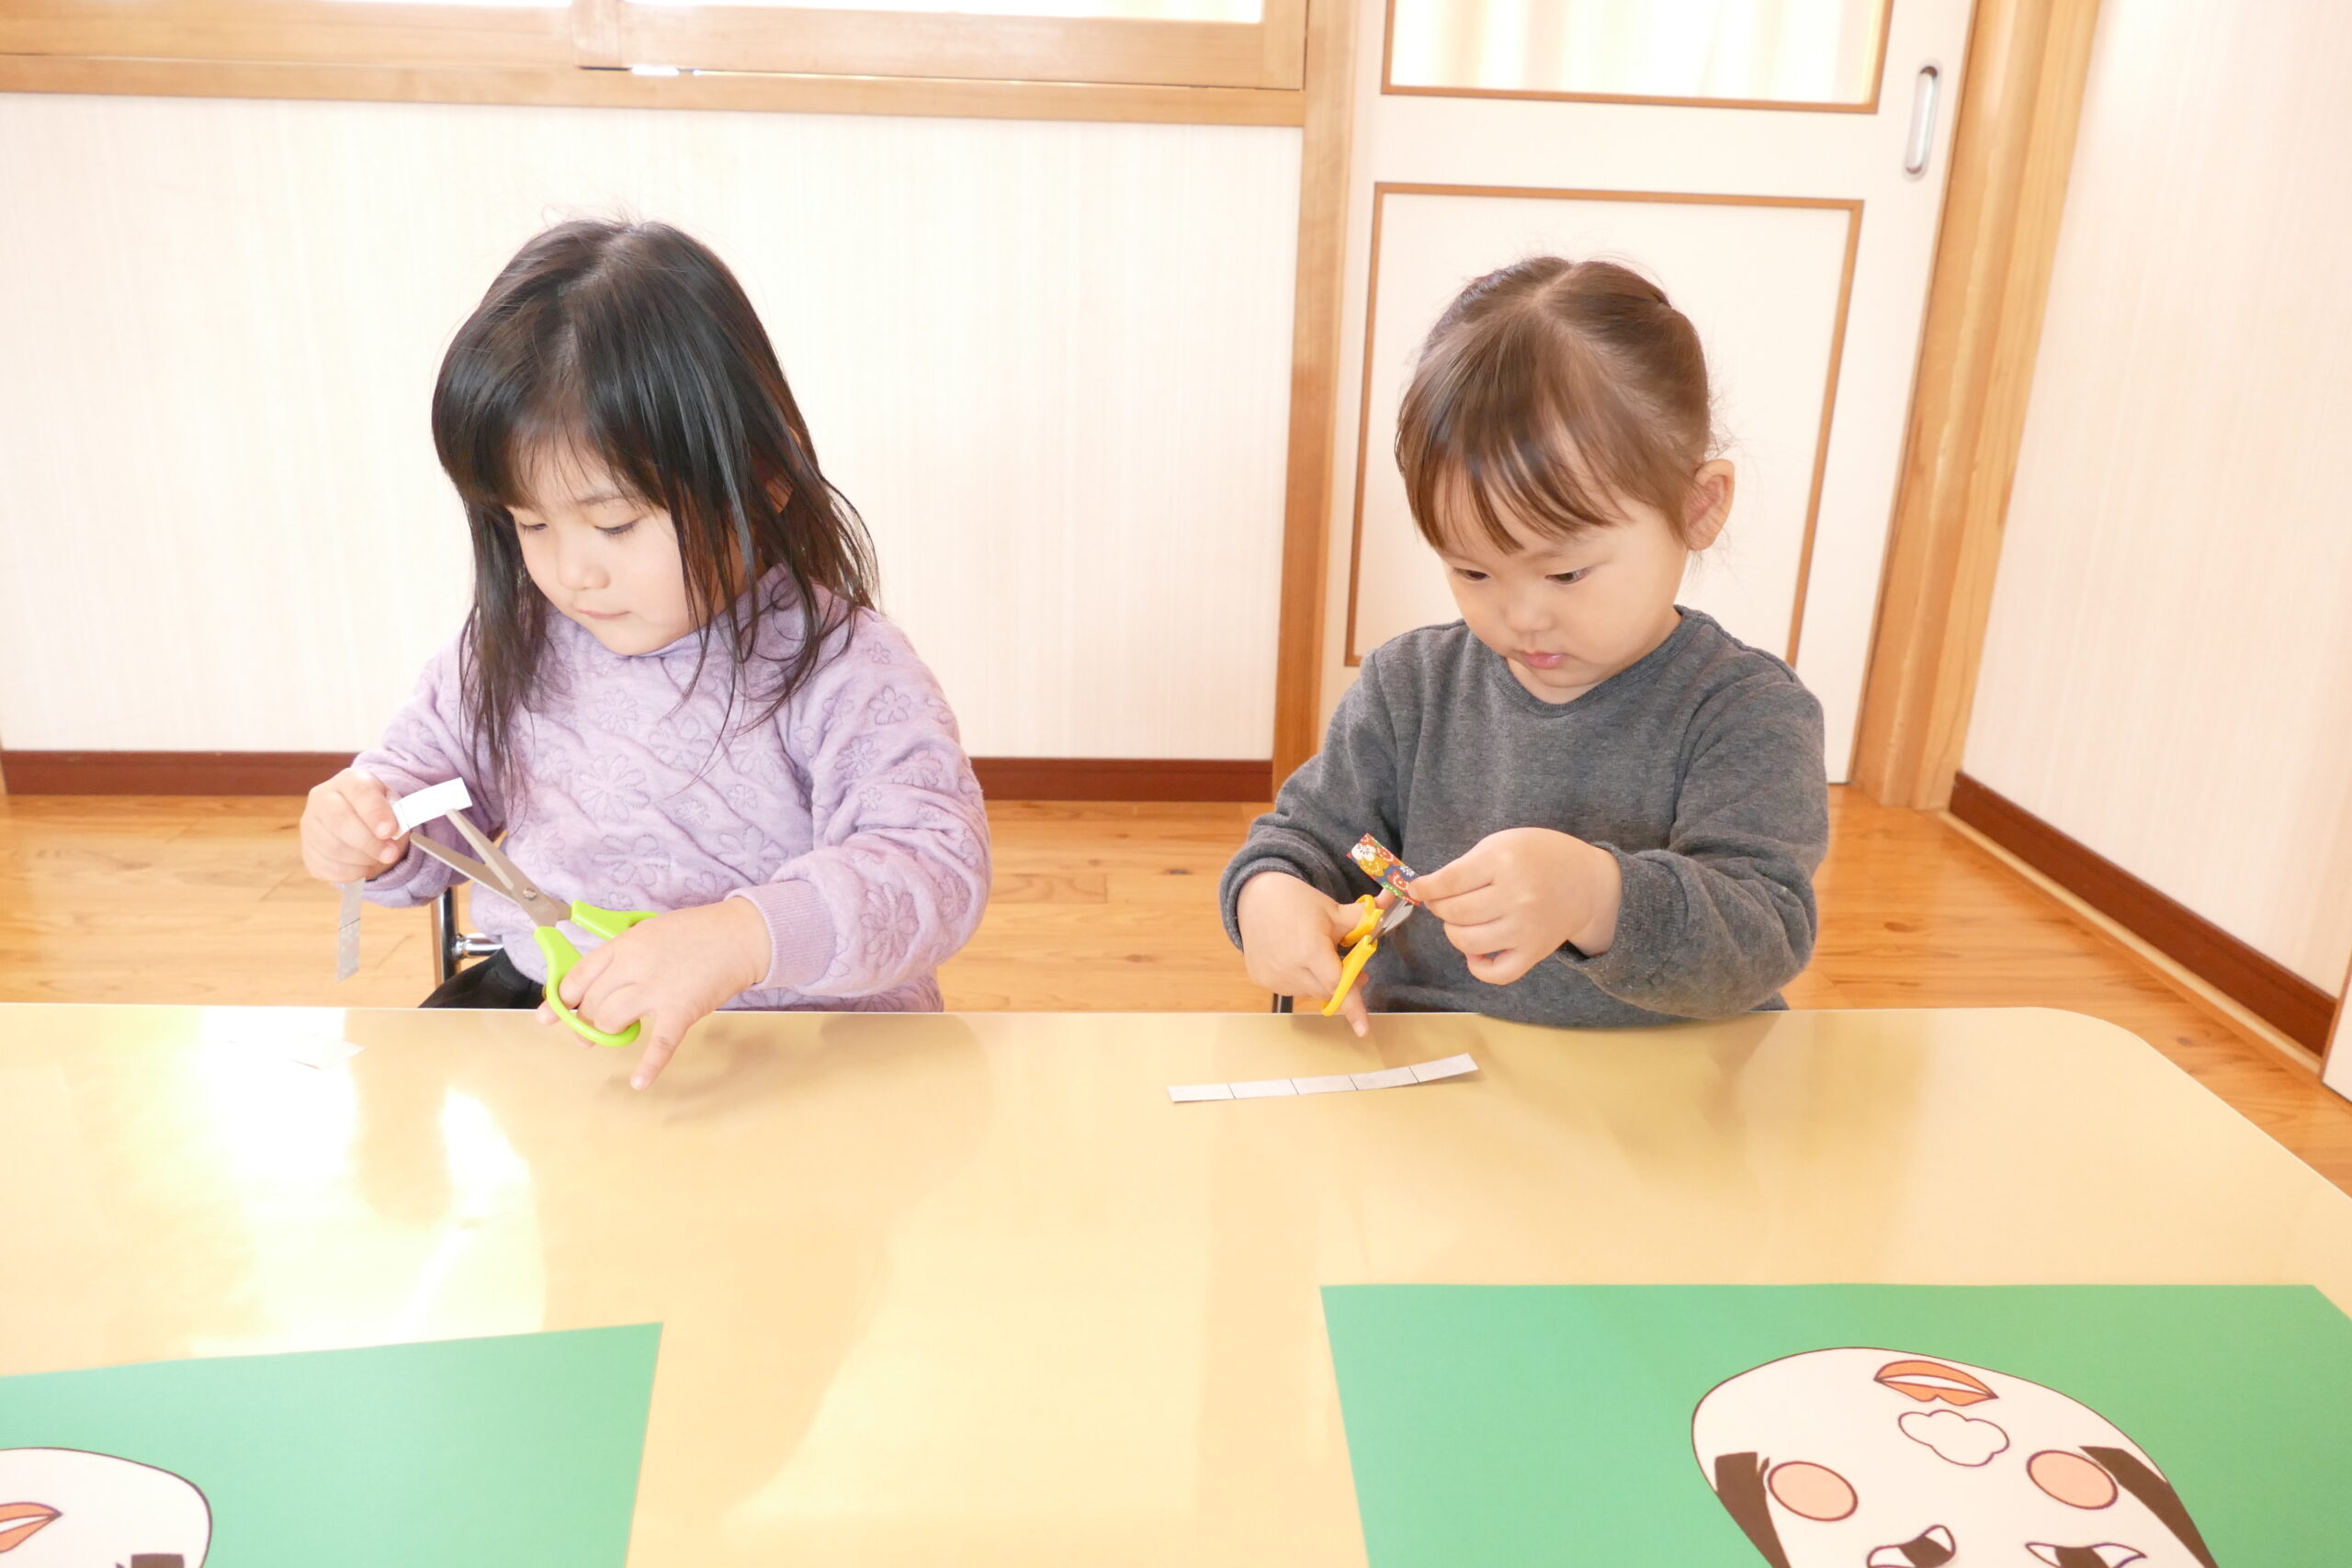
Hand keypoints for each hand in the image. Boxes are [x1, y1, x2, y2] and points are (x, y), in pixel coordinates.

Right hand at [300, 767, 407, 882]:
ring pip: (333, 848)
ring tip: (377, 858)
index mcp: (349, 781)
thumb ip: (396, 814)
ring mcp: (310, 825)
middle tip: (390, 854)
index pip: (359, 792)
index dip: (374, 813)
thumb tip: (392, 832)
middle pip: (339, 821)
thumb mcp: (394, 805)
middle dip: (369, 842)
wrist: (362, 824)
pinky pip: (327, 867)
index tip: (389, 832)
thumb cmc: (379, 813)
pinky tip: (363, 866)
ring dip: (362, 860)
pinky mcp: (307, 850)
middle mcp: (322, 798)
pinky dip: (351, 872)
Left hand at [543, 899, 771, 1088]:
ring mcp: (656, 990)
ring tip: (617, 1036)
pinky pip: (658, 1044)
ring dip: (607, 1034)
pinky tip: (639, 1081)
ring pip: (610, 1021)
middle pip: (592, 1003)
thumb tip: (597, 986)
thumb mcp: (649, 932)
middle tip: (589, 1031)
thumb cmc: (696, 932)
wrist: (739, 935)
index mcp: (624, 945)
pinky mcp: (680, 1011)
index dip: (561, 1000)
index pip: (578, 977)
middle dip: (585, 1021)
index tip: (550, 1015)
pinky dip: (648, 1066)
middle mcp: (634, 967)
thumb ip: (622, 956)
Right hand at [1236, 871, 1382, 1036]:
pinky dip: (1302, 978)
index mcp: (1309, 949)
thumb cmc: (1297, 901)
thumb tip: (1389, 907)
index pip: (1337, 984)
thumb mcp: (1332, 909)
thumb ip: (1362, 920)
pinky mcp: (1262, 980)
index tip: (1364, 1030)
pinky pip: (1292, 988)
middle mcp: (1289, 968)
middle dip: (1345, 984)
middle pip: (1328, 990)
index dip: (1354, 1007)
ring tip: (1319, 956)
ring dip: (1321, 981)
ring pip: (1311, 992)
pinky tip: (1297, 958)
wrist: (1254, 898)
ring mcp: (1273, 977)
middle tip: (1354, 966)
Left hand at [1409, 828, 1622, 985]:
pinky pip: (1497, 973)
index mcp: (1504, 861)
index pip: (1448, 882)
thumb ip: (1465, 865)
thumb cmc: (1538, 857)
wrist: (1587, 882)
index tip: (1418, 889)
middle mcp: (1515, 896)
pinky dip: (1478, 967)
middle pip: (1454, 912)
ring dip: (1454, 932)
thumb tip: (1425, 890)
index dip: (1426, 888)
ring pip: (1467, 941)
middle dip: (1439, 907)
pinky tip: (1477, 952)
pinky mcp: (1534, 952)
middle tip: (1445, 901)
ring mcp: (1525, 928)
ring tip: (1463, 920)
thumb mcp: (1502, 843)